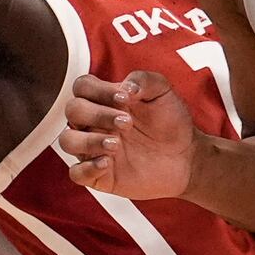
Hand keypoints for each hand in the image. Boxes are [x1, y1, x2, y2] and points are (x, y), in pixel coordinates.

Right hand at [62, 71, 197, 198]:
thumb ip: (144, 80)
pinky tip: (108, 162)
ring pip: (67, 141)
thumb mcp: (163, 92)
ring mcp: (94, 148)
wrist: (186, 155)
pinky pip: (77, 173)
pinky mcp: (100, 174)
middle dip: (97, 114)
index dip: (98, 89)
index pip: (82, 86)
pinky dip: (87, 168)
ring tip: (116, 144)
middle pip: (73, 110)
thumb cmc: (171, 121)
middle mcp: (95, 122)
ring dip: (89, 141)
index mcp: (106, 100)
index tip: (125, 98)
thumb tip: (125, 86)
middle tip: (127, 122)